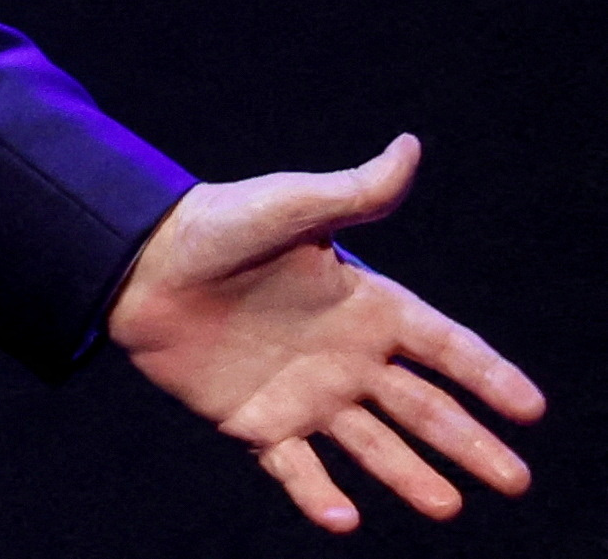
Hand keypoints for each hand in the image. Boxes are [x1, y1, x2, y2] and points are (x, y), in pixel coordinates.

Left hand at [111, 135, 542, 532]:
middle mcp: (345, 357)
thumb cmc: (214, 225)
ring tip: (448, 507)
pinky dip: (317, 495)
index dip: (488, 375)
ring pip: (372, 445)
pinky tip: (342, 520)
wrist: (134, 261)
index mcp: (364, 305)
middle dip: (470, 443)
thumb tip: (410, 147)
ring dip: (409, 477)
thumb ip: (353, 191)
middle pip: (423, 407)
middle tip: (516, 480)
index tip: (532, 408)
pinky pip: (294, 467)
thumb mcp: (289, 205)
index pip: (443, 345)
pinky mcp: (255, 422)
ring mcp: (304, 393)